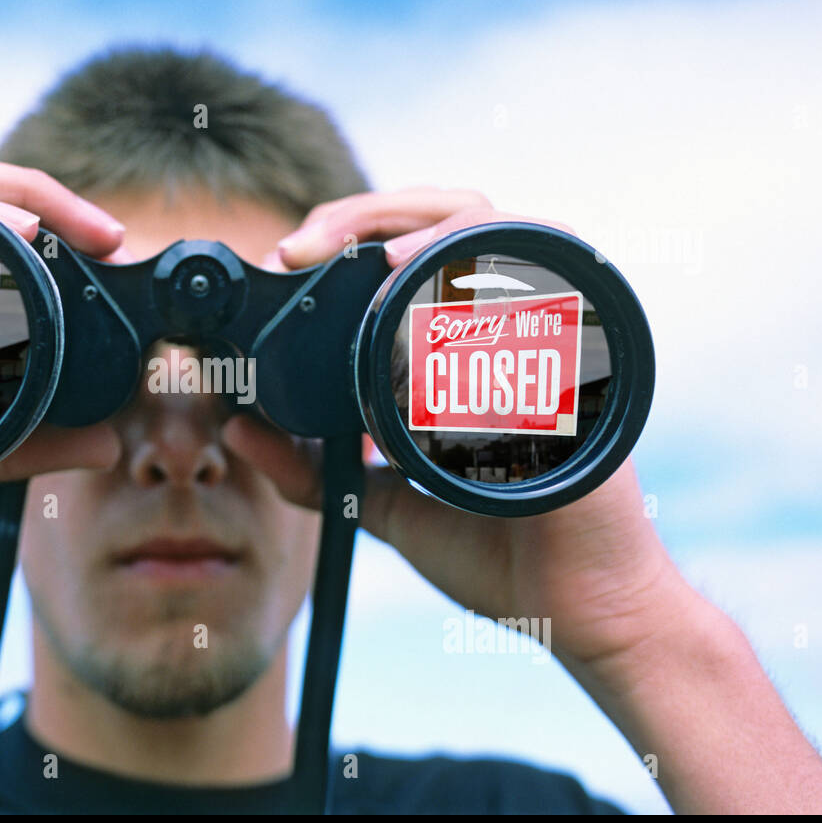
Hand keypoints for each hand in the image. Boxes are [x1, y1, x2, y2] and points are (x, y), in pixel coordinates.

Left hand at [226, 186, 676, 668]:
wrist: (577, 607)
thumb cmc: (496, 554)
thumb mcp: (382, 506)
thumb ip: (311, 469)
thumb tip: (239, 429)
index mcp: (461, 351)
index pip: (408, 253)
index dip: (344, 237)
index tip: (283, 261)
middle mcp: (507, 329)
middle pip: (450, 217)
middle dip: (367, 215)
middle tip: (302, 246)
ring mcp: (548, 336)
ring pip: (494, 227)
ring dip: (422, 227)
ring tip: (366, 256)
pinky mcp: (582, 357)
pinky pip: (537, 281)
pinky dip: (480, 272)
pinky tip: (423, 280)